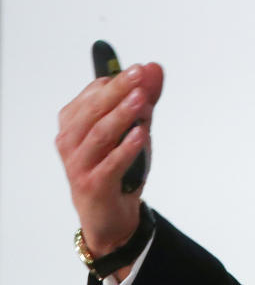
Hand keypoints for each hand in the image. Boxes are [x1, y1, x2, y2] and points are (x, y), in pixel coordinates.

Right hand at [56, 63, 163, 260]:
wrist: (111, 216)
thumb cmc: (118, 168)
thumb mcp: (134, 128)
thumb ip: (144, 99)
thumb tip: (153, 68)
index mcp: (74, 124)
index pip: (92, 95)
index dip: (117, 81)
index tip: (140, 70)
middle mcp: (71, 142)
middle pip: (93, 110)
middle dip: (117, 90)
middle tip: (139, 74)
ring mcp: (79, 165)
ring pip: (99, 134)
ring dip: (121, 115)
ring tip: (141, 100)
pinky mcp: (93, 186)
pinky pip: (109, 164)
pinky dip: (125, 148)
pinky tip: (140, 134)